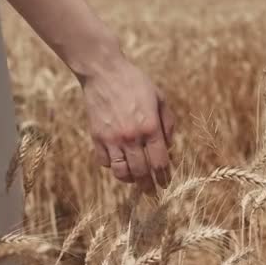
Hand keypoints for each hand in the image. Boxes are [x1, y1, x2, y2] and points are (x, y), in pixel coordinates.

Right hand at [82, 59, 173, 192]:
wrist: (103, 72)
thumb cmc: (135, 83)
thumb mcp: (160, 98)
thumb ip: (168, 123)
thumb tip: (169, 146)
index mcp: (150, 127)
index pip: (160, 162)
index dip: (164, 176)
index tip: (165, 183)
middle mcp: (131, 137)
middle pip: (142, 172)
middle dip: (148, 186)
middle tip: (152, 192)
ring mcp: (112, 139)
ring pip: (121, 172)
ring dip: (130, 181)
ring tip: (136, 182)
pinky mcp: (96, 138)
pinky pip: (105, 162)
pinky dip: (113, 167)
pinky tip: (119, 164)